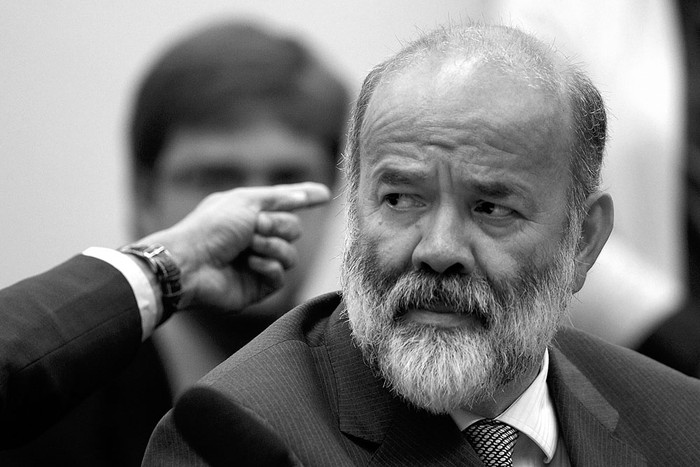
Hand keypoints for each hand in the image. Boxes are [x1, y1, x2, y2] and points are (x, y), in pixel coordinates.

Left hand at [139, 182, 330, 311]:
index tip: (326, 194)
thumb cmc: (211, 228)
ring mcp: (258, 263)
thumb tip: (312, 193)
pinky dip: (268, 266)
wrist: (191, 263)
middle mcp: (256, 237)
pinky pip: (280, 275)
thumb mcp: (247, 201)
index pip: (286, 204)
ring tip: (249, 247)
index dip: (304, 198)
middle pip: (294, 230)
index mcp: (251, 213)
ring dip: (272, 246)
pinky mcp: (257, 287)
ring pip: (290, 255)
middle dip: (279, 226)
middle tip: (256, 227)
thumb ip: (282, 197)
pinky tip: (250, 264)